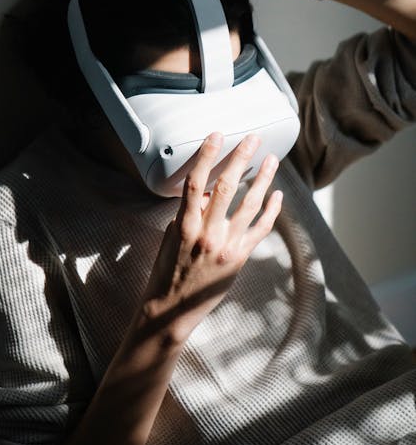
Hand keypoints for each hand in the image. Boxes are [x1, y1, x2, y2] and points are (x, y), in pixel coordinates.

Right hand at [136, 132, 281, 344]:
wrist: (172, 308)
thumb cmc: (167, 269)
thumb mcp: (170, 237)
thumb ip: (189, 213)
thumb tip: (210, 194)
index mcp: (184, 225)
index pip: (197, 182)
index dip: (207, 155)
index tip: (217, 135)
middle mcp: (206, 234)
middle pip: (228, 187)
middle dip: (241, 158)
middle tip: (253, 139)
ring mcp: (226, 247)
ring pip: (250, 205)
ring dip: (263, 180)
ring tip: (272, 160)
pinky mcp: (239, 259)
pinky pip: (260, 230)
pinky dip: (271, 212)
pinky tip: (277, 196)